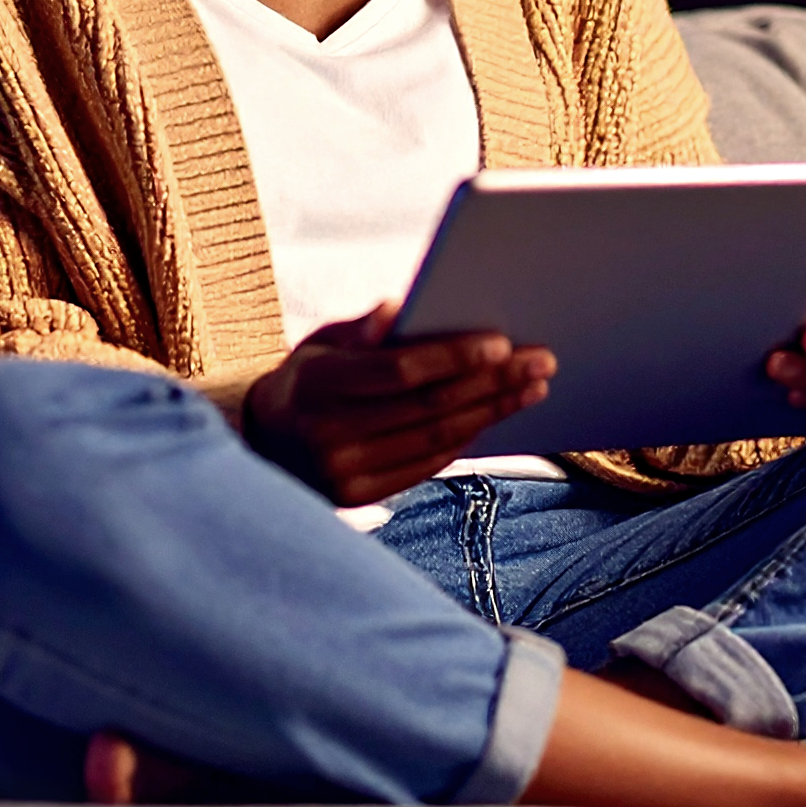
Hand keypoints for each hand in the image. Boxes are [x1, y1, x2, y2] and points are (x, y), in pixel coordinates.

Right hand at [241, 304, 553, 506]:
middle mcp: (327, 433)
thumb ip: (362, 329)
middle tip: (540, 361)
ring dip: (493, 411)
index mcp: (316, 384)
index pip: (398, 371)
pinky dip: (468, 438)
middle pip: (428, 406)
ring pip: (436, 439)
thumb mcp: (321, 343)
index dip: (452, 357)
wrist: (265, 444)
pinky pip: (428, 465)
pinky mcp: (358, 497)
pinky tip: (497, 414)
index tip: (502, 343)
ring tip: (533, 387)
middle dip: (491, 382)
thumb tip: (400, 309)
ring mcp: (342, 472)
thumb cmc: (307, 379)